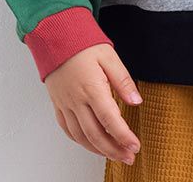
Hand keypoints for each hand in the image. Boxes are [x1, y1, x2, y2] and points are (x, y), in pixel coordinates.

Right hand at [44, 42, 142, 163]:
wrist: (56, 36)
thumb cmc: (82, 43)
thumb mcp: (109, 56)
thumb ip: (123, 80)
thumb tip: (136, 101)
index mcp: (91, 87)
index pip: (110, 119)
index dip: (123, 136)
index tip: (135, 146)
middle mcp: (76, 100)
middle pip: (95, 134)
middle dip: (114, 150)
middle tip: (129, 156)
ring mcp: (65, 104)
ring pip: (80, 136)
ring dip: (98, 149)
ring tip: (114, 154)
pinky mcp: (58, 104)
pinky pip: (68, 130)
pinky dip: (80, 141)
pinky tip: (91, 144)